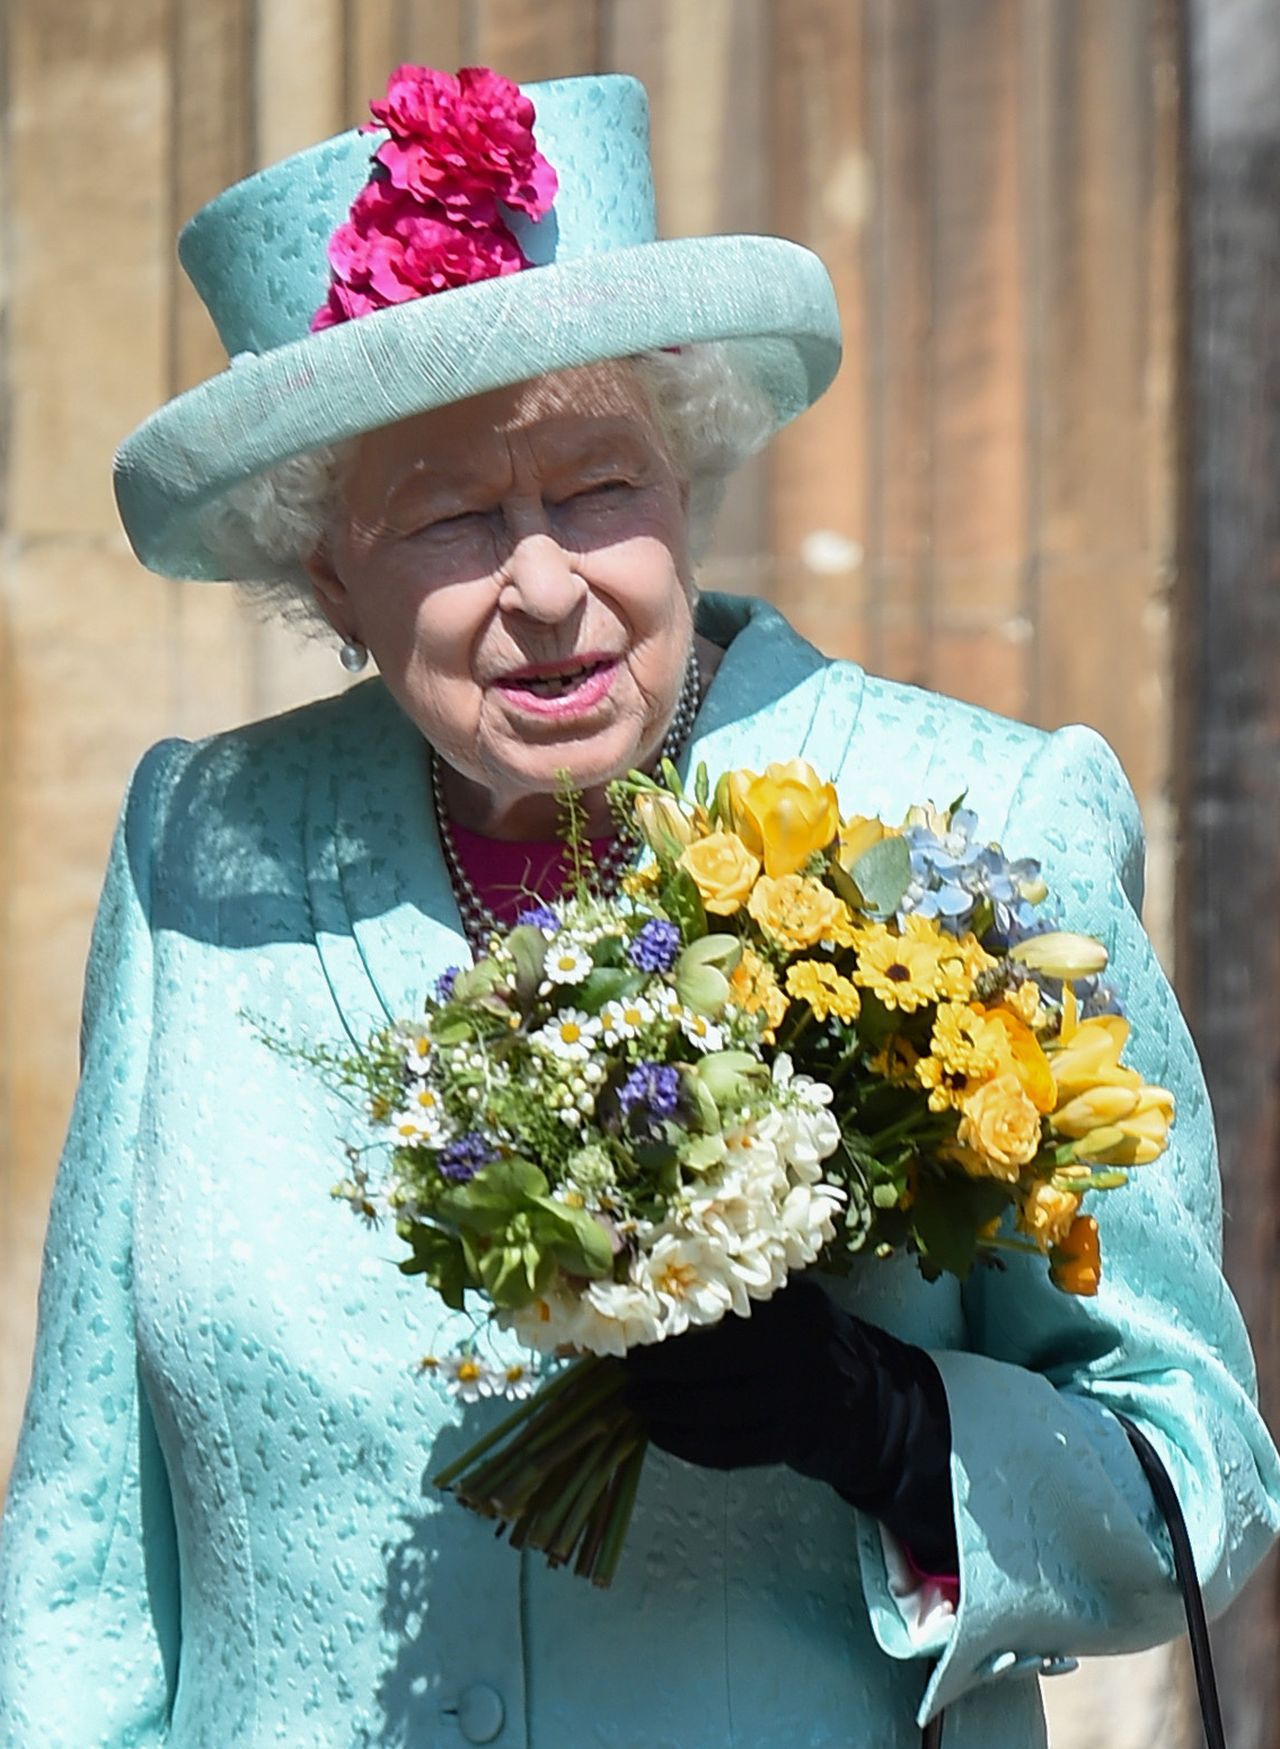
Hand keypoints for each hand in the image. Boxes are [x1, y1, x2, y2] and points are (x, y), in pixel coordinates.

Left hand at [622, 1275, 957, 1571]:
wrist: (877, 1404)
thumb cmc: (817, 1346)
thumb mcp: (796, 1307)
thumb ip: (748, 1300)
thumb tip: (667, 1297)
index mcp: (792, 1306)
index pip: (716, 1316)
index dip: (669, 1332)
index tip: (634, 1338)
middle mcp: (797, 1349)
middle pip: (709, 1366)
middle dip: (659, 1375)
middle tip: (627, 1378)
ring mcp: (797, 1399)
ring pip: (715, 1411)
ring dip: (667, 1413)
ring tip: (638, 1407)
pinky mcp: (793, 1441)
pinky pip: (729, 1447)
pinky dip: (689, 1445)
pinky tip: (664, 1436)